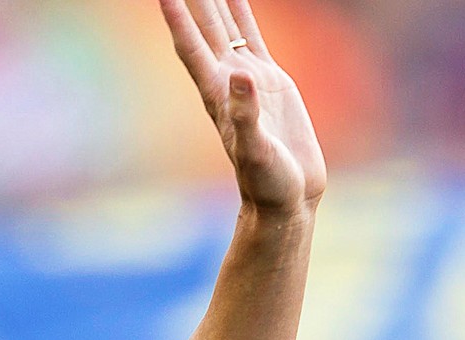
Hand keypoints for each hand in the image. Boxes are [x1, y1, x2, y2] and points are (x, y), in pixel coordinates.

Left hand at [159, 0, 326, 213]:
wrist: (286, 195)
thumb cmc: (267, 182)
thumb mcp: (256, 151)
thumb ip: (247, 115)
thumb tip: (242, 75)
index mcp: (217, 96)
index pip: (191, 49)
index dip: (177, 20)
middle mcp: (226, 82)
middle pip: (203, 30)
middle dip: (192, 1)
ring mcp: (247, 79)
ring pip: (224, 28)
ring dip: (213, 1)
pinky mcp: (271, 81)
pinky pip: (252, 38)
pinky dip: (243, 14)